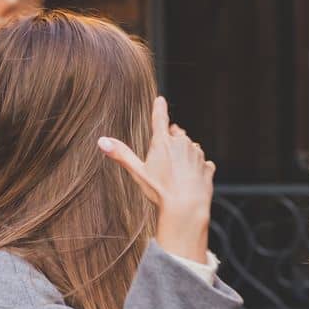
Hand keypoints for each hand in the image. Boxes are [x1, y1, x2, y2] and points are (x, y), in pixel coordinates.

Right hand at [98, 96, 214, 263]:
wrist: (186, 208)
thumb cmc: (160, 191)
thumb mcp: (138, 172)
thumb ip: (121, 155)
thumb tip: (101, 141)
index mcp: (163, 142)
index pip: (160, 118)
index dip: (159, 108)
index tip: (160, 99)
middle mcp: (182, 143)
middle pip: (177, 134)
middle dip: (172, 138)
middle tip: (166, 154)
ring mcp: (197, 155)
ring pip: (191, 148)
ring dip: (186, 153)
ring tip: (178, 172)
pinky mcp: (207, 167)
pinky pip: (203, 163)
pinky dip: (198, 168)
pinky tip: (191, 179)